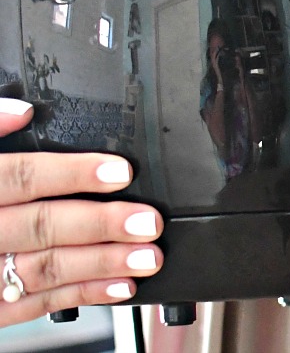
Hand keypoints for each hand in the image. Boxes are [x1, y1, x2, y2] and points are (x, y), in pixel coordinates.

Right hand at [0, 98, 163, 326]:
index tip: (119, 171)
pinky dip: (82, 294)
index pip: (18, 177)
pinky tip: (120, 285)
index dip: (70, 173)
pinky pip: (36, 303)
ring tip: (147, 256)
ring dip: (102, 264)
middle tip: (147, 221)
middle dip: (100, 225)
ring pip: (43, 268)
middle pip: (39, 226)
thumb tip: (20, 110)